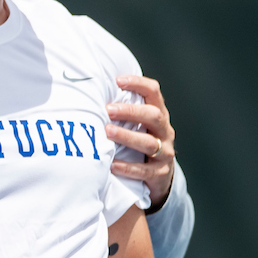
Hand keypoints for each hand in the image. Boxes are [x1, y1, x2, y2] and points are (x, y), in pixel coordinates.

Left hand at [106, 75, 175, 210]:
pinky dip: (127, 167)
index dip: (138, 84)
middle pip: (153, 116)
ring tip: (107, 132)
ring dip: (126, 136)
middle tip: (108, 109)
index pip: (153, 92)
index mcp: (159, 115)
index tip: (118, 81)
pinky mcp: (159, 174)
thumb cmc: (141, 143)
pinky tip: (112, 164)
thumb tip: (93, 92)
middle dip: (130, 111)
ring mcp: (164, 153)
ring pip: (148, 143)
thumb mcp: (139, 125)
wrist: (160, 176)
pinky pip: (144, 171)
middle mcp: (165, 131)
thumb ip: (124, 111)